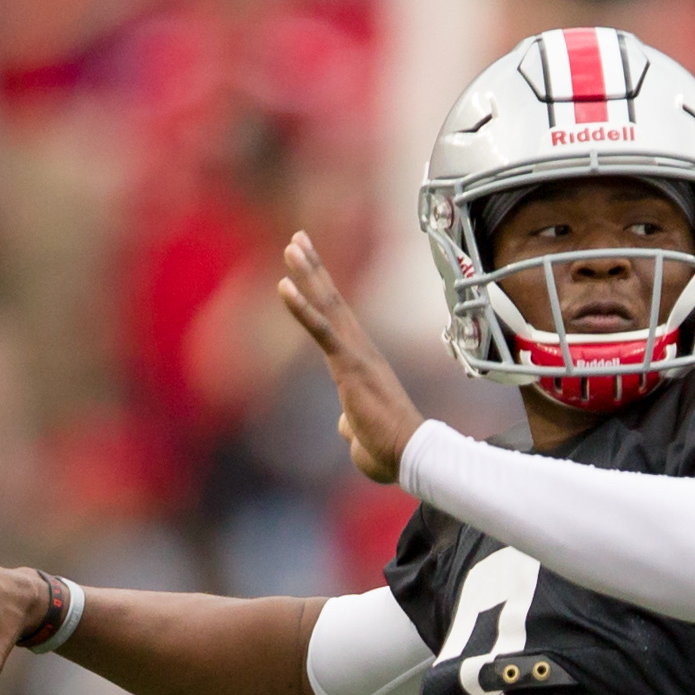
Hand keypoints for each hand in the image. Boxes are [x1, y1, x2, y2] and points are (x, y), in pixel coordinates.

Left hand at [278, 230, 424, 485]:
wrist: (410, 456)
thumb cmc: (391, 451)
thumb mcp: (362, 435)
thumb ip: (351, 425)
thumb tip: (347, 427)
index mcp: (363, 364)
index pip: (338, 320)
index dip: (322, 291)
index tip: (308, 265)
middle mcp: (362, 351)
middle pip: (334, 300)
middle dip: (314, 268)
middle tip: (298, 239)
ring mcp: (357, 354)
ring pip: (328, 305)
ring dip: (308, 274)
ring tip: (292, 246)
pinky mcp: (350, 365)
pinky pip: (321, 329)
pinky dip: (301, 307)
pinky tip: (283, 285)